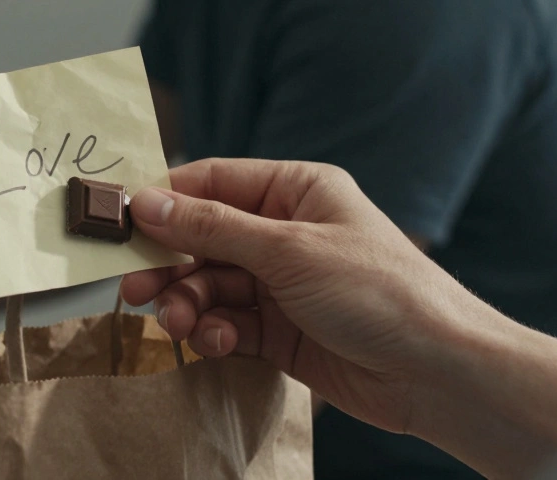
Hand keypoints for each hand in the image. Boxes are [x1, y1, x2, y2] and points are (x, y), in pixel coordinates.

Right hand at [121, 158, 493, 435]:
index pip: (211, 183)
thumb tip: (145, 201)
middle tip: (134, 287)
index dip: (164, 201)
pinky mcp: (280, 330)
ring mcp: (282, 283)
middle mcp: (285, 231)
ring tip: (179, 324)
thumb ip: (211, 227)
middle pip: (202, 238)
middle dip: (169, 263)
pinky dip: (213, 331)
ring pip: (208, 284)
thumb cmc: (380, 292)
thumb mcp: (288, 250)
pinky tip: (214, 342)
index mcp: (295, 190)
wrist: (437, 373)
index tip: (119, 224)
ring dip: (187, 302)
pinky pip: (226, 321)